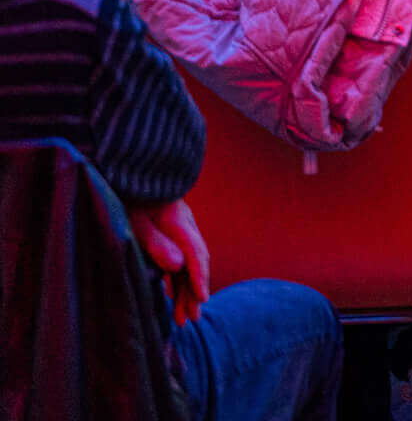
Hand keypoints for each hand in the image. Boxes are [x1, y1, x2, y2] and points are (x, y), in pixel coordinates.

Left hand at [129, 200, 209, 323]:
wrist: (131, 173)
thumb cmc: (129, 198)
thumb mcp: (136, 220)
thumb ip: (156, 243)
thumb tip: (178, 266)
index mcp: (180, 223)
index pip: (195, 255)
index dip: (199, 279)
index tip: (201, 300)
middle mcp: (185, 227)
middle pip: (195, 263)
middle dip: (194, 292)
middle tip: (192, 319)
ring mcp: (180, 230)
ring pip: (188, 264)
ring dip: (187, 290)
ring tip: (185, 316)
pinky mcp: (171, 232)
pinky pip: (180, 260)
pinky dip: (180, 280)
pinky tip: (175, 294)